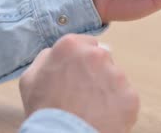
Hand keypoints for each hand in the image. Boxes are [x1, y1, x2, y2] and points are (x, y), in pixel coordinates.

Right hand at [20, 34, 139, 132]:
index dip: (80, 61)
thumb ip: (46, 58)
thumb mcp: (31, 79)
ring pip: (115, 77)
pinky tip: (102, 116)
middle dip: (95, 72)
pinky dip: (117, 107)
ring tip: (91, 108)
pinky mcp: (129, 95)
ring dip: (106, 89)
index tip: (76, 75)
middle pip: (102, 57)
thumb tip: (57, 52)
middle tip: (83, 93)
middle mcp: (96, 54)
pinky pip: (125, 97)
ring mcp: (116, 74)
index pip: (85, 43)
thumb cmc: (43, 112)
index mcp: (71, 46)